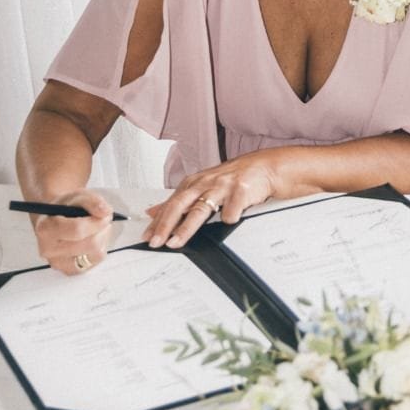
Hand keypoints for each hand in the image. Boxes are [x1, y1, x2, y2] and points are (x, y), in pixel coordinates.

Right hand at [33, 190, 115, 273]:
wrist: (57, 220)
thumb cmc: (66, 208)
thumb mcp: (78, 197)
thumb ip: (93, 202)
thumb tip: (105, 212)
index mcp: (46, 228)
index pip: (77, 230)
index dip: (96, 222)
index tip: (105, 215)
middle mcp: (48, 249)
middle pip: (89, 244)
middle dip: (102, 230)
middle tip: (104, 220)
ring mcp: (58, 263)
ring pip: (95, 254)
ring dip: (103, 239)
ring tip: (97, 229)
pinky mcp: (69, 271)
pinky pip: (95, 261)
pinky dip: (100, 249)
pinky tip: (93, 240)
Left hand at [144, 155, 281, 249]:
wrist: (264, 167)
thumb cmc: (230, 180)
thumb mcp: (200, 186)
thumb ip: (178, 201)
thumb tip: (151, 212)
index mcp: (193, 183)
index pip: (171, 204)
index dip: (157, 221)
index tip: (146, 237)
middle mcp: (205, 183)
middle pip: (180, 205)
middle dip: (165, 224)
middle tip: (155, 242)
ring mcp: (223, 186)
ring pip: (201, 208)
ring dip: (186, 227)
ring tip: (176, 242)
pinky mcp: (241, 191)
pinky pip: (232, 209)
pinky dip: (229, 217)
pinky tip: (229, 222)